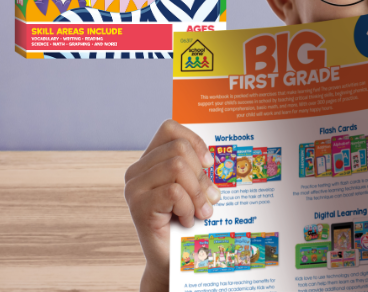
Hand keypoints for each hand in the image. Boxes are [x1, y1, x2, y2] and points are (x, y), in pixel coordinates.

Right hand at [124, 120, 220, 291]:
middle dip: (200, 173)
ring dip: (196, 193)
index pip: (170, 128)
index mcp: (149, 160)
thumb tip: (213, 159)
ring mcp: (134, 188)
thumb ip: (197, 168)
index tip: (209, 163)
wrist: (174, 258)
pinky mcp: (138, 206)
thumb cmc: (186, 219)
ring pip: (177, 167)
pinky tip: (187, 220)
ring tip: (199, 212)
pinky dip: (188, 207)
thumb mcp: (194, 187)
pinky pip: (174, 192)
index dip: (194, 141)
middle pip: (178, 148)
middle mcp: (136, 171)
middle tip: (208, 198)